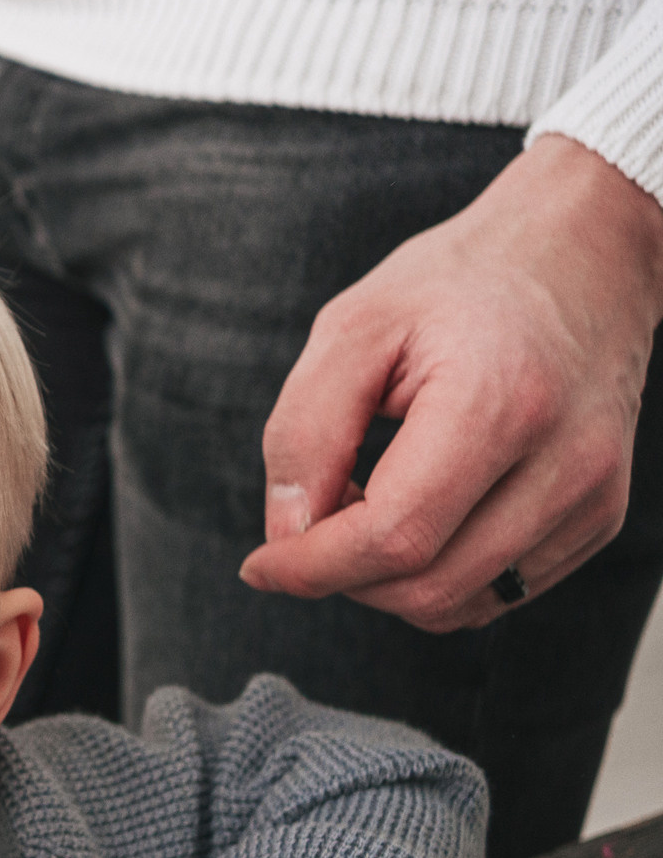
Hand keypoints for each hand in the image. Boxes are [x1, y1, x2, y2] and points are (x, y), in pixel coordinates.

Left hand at [241, 135, 662, 631]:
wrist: (582, 251)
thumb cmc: (462, 282)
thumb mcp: (354, 328)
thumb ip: (305, 432)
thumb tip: (287, 532)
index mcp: (499, 405)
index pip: (394, 537)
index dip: (312, 567)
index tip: (260, 564)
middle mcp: (563, 462)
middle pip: (426, 588)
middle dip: (344, 576)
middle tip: (313, 520)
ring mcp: (591, 496)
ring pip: (461, 605)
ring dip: (388, 582)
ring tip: (365, 506)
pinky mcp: (598, 516)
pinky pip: (498, 592)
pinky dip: (437, 577)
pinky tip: (416, 515)